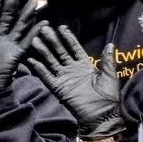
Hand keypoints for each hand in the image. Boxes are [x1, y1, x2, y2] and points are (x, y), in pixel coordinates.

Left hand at [0, 0, 40, 103]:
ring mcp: (9, 46)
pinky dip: (34, 32)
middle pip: (7, 18)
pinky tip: (42, 23)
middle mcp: (0, 39)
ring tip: (31, 2)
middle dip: (11, 5)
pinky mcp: (17, 54)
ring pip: (18, 26)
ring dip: (25, 15)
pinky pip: (27, 41)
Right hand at [21, 24, 122, 138]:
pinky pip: (47, 77)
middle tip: (43, 29)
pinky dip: (39, 69)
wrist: (102, 115)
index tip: (61, 27)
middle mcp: (72, 69)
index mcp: (85, 65)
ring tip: (35, 40)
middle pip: (60, 52)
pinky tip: (32, 60)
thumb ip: (107, 60)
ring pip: (51, 61)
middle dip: (52, 41)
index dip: (68, 38)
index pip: (74, 48)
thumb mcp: (109, 75)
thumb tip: (110, 44)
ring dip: (43, 51)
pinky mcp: (58, 88)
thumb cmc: (108, 96)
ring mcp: (64, 78)